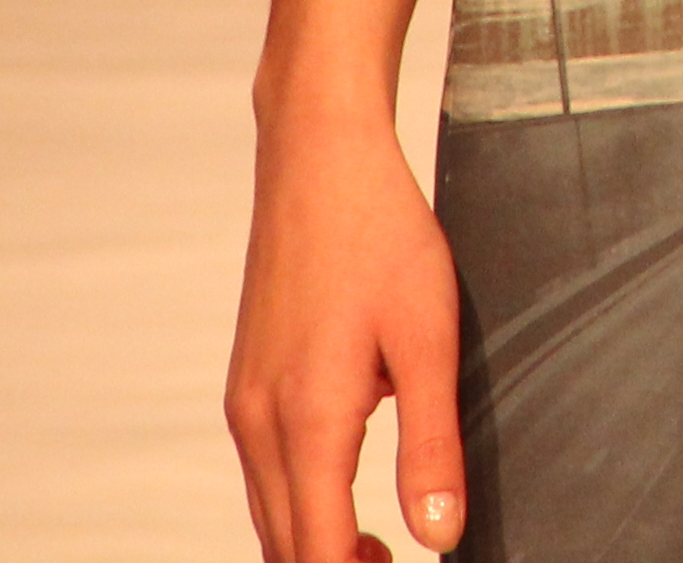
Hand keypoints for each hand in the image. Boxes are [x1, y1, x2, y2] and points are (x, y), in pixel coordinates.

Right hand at [225, 103, 465, 560]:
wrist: (319, 159)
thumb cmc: (378, 233)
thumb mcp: (429, 340)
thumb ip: (433, 446)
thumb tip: (438, 535)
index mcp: (307, 420)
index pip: (318, 554)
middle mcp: (259, 422)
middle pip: (285, 547)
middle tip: (394, 561)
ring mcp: (244, 403)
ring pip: (269, 514)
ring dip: (315, 543)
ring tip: (378, 546)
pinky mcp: (245, 384)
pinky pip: (264, 472)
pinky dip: (300, 501)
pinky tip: (348, 483)